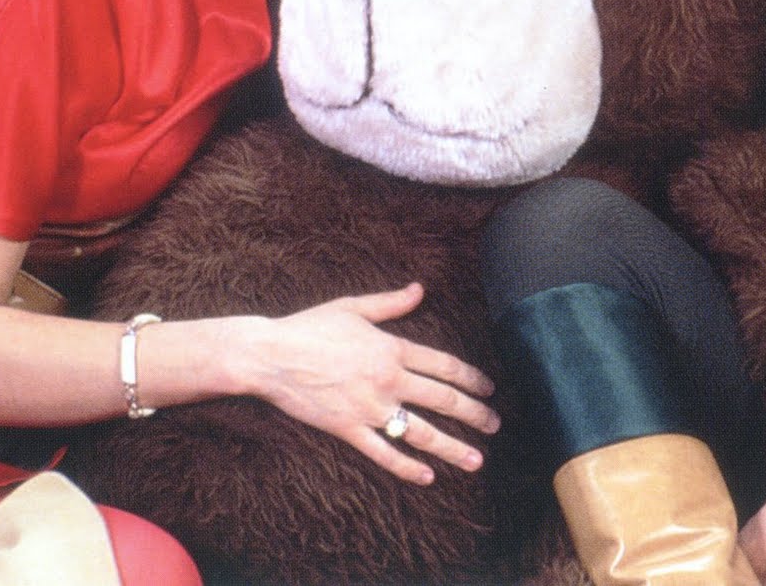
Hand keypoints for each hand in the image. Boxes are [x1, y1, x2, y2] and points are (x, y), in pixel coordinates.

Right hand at [243, 282, 498, 484]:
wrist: (270, 354)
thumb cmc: (309, 326)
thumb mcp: (353, 307)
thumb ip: (391, 302)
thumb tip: (420, 289)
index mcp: (392, 348)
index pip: (444, 366)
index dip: (472, 379)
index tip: (490, 389)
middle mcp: (387, 379)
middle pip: (443, 400)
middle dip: (474, 414)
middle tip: (495, 425)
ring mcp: (369, 407)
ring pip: (420, 432)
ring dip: (452, 447)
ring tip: (477, 460)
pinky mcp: (347, 428)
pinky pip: (383, 453)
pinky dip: (407, 467)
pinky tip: (427, 476)